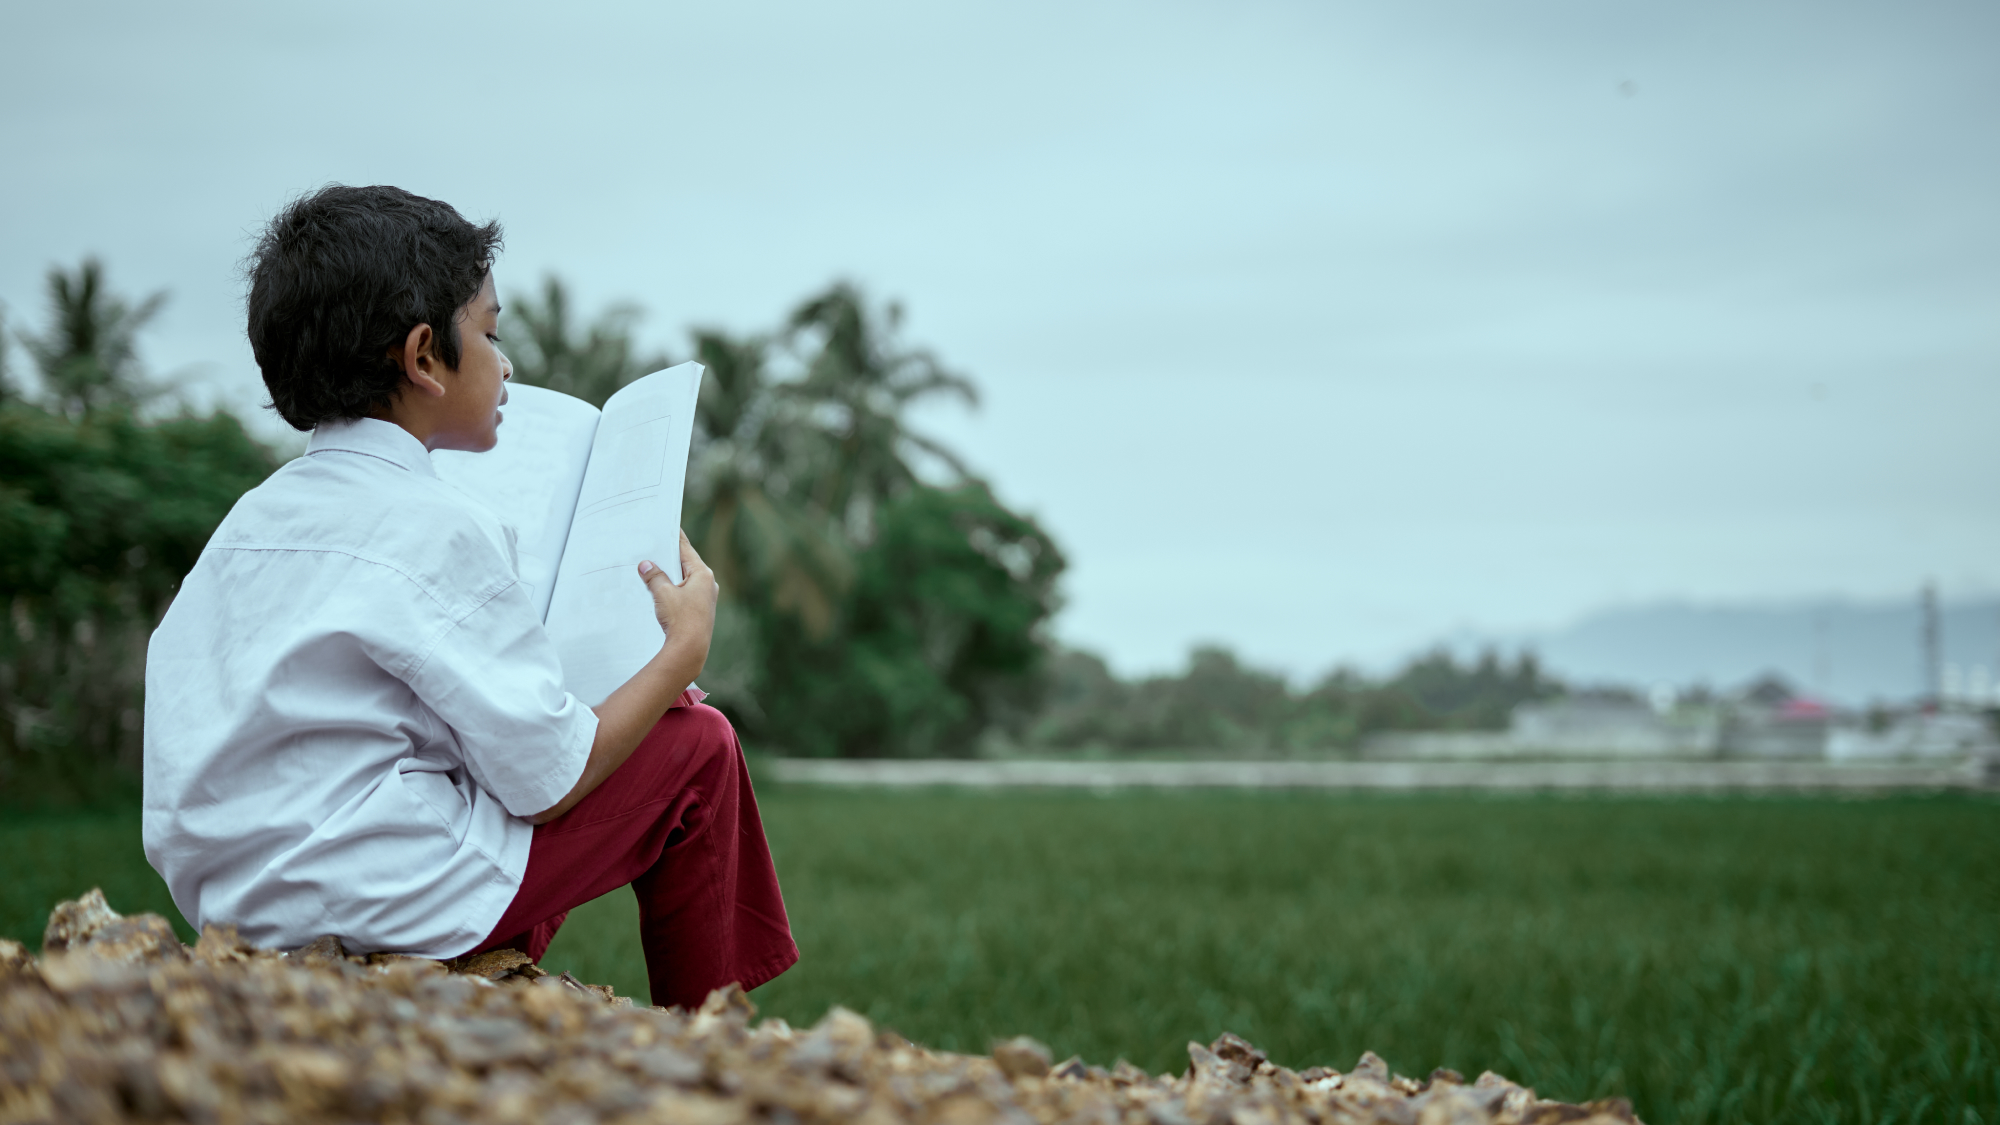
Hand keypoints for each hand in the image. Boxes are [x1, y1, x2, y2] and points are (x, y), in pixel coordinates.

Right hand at [638, 531, 717, 661]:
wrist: (690, 650)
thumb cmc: (681, 620)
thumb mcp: (663, 593)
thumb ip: (654, 576)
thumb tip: (646, 565)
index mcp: (702, 574)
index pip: (685, 549)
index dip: (673, 537)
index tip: (666, 525)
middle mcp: (708, 584)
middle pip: (685, 564)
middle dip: (667, 557)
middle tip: (651, 546)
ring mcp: (705, 598)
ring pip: (684, 579)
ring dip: (668, 575)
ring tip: (650, 567)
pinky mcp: (699, 610)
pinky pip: (683, 593)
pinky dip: (671, 589)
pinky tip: (658, 590)